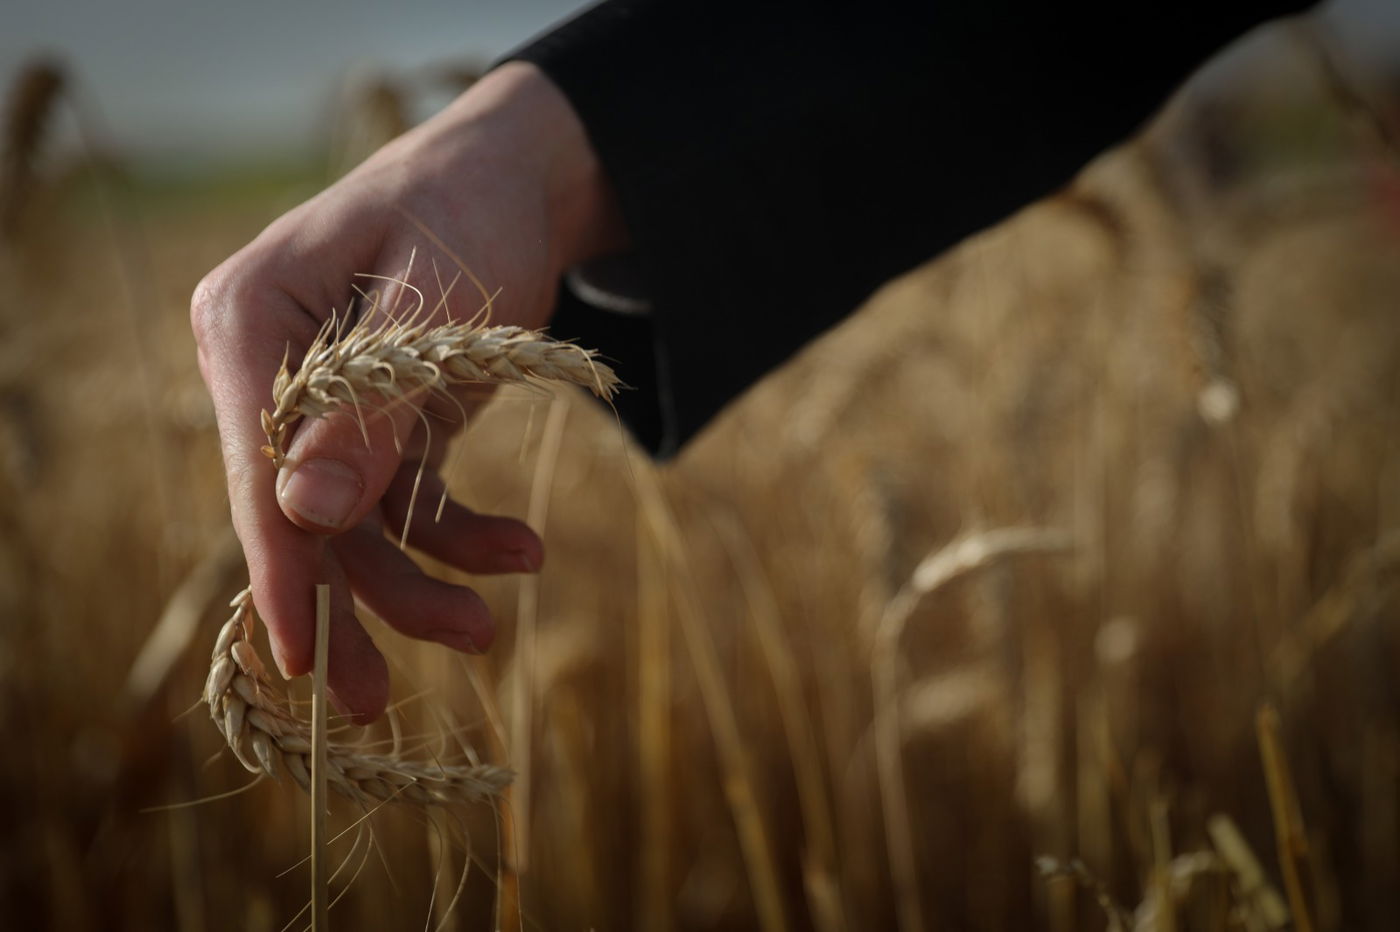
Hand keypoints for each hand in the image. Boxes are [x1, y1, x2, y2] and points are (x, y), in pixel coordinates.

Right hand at [191, 63, 625, 721]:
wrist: (520, 180)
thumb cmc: (471, 209)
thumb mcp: (437, 302)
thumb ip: (374, 406)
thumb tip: (304, 513)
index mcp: (250, 322)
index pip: (254, 466)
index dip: (279, 567)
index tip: (300, 660)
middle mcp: (270, 370)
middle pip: (295, 512)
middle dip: (347, 601)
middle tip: (373, 702)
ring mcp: (323, 404)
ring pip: (351, 526)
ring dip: (414, 583)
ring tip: (486, 627)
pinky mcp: (377, 424)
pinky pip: (404, 504)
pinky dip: (457, 536)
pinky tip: (520, 550)